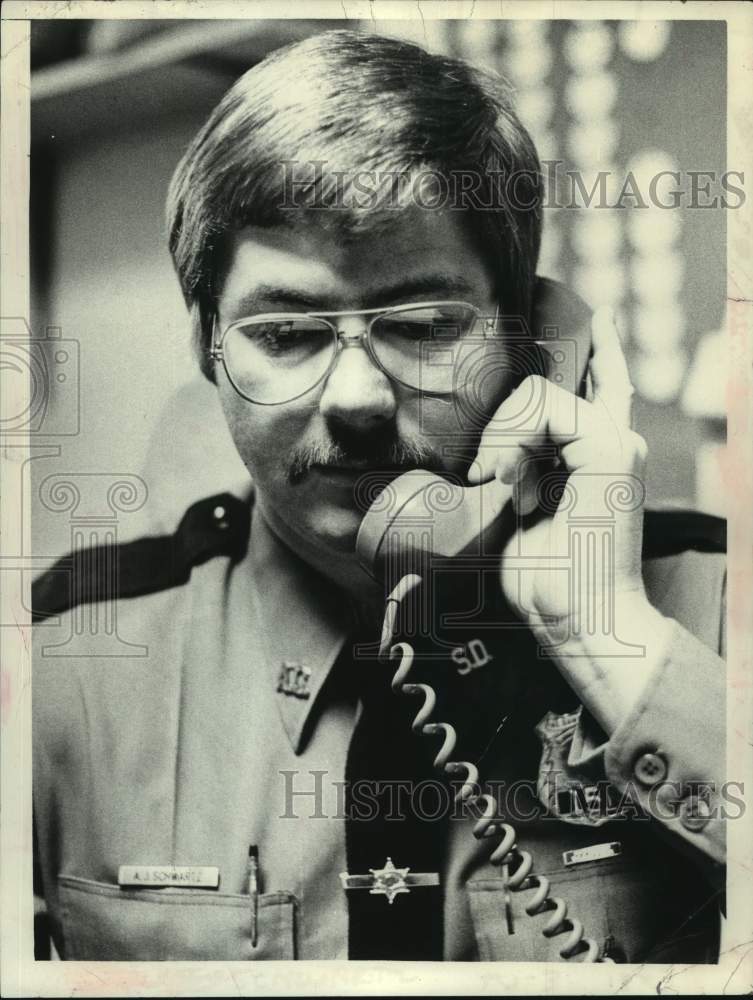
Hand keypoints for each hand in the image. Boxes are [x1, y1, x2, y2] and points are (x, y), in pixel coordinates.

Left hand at [468, 307, 671, 731]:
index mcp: (595, 452)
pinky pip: (545, 408)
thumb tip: (472, 460)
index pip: (599, 377)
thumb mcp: (513, 517)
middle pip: (541, 388)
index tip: (573, 303)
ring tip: (500, 489)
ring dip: (500, 440)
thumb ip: (509, 474)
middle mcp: (611, 438)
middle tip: (490, 481)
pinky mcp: (610, 450)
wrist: (576, 622)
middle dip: (499, 429)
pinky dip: (510, 440)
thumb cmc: (543, 581)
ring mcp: (615, 441)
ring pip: (535, 394)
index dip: (594, 344)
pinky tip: (504, 477)